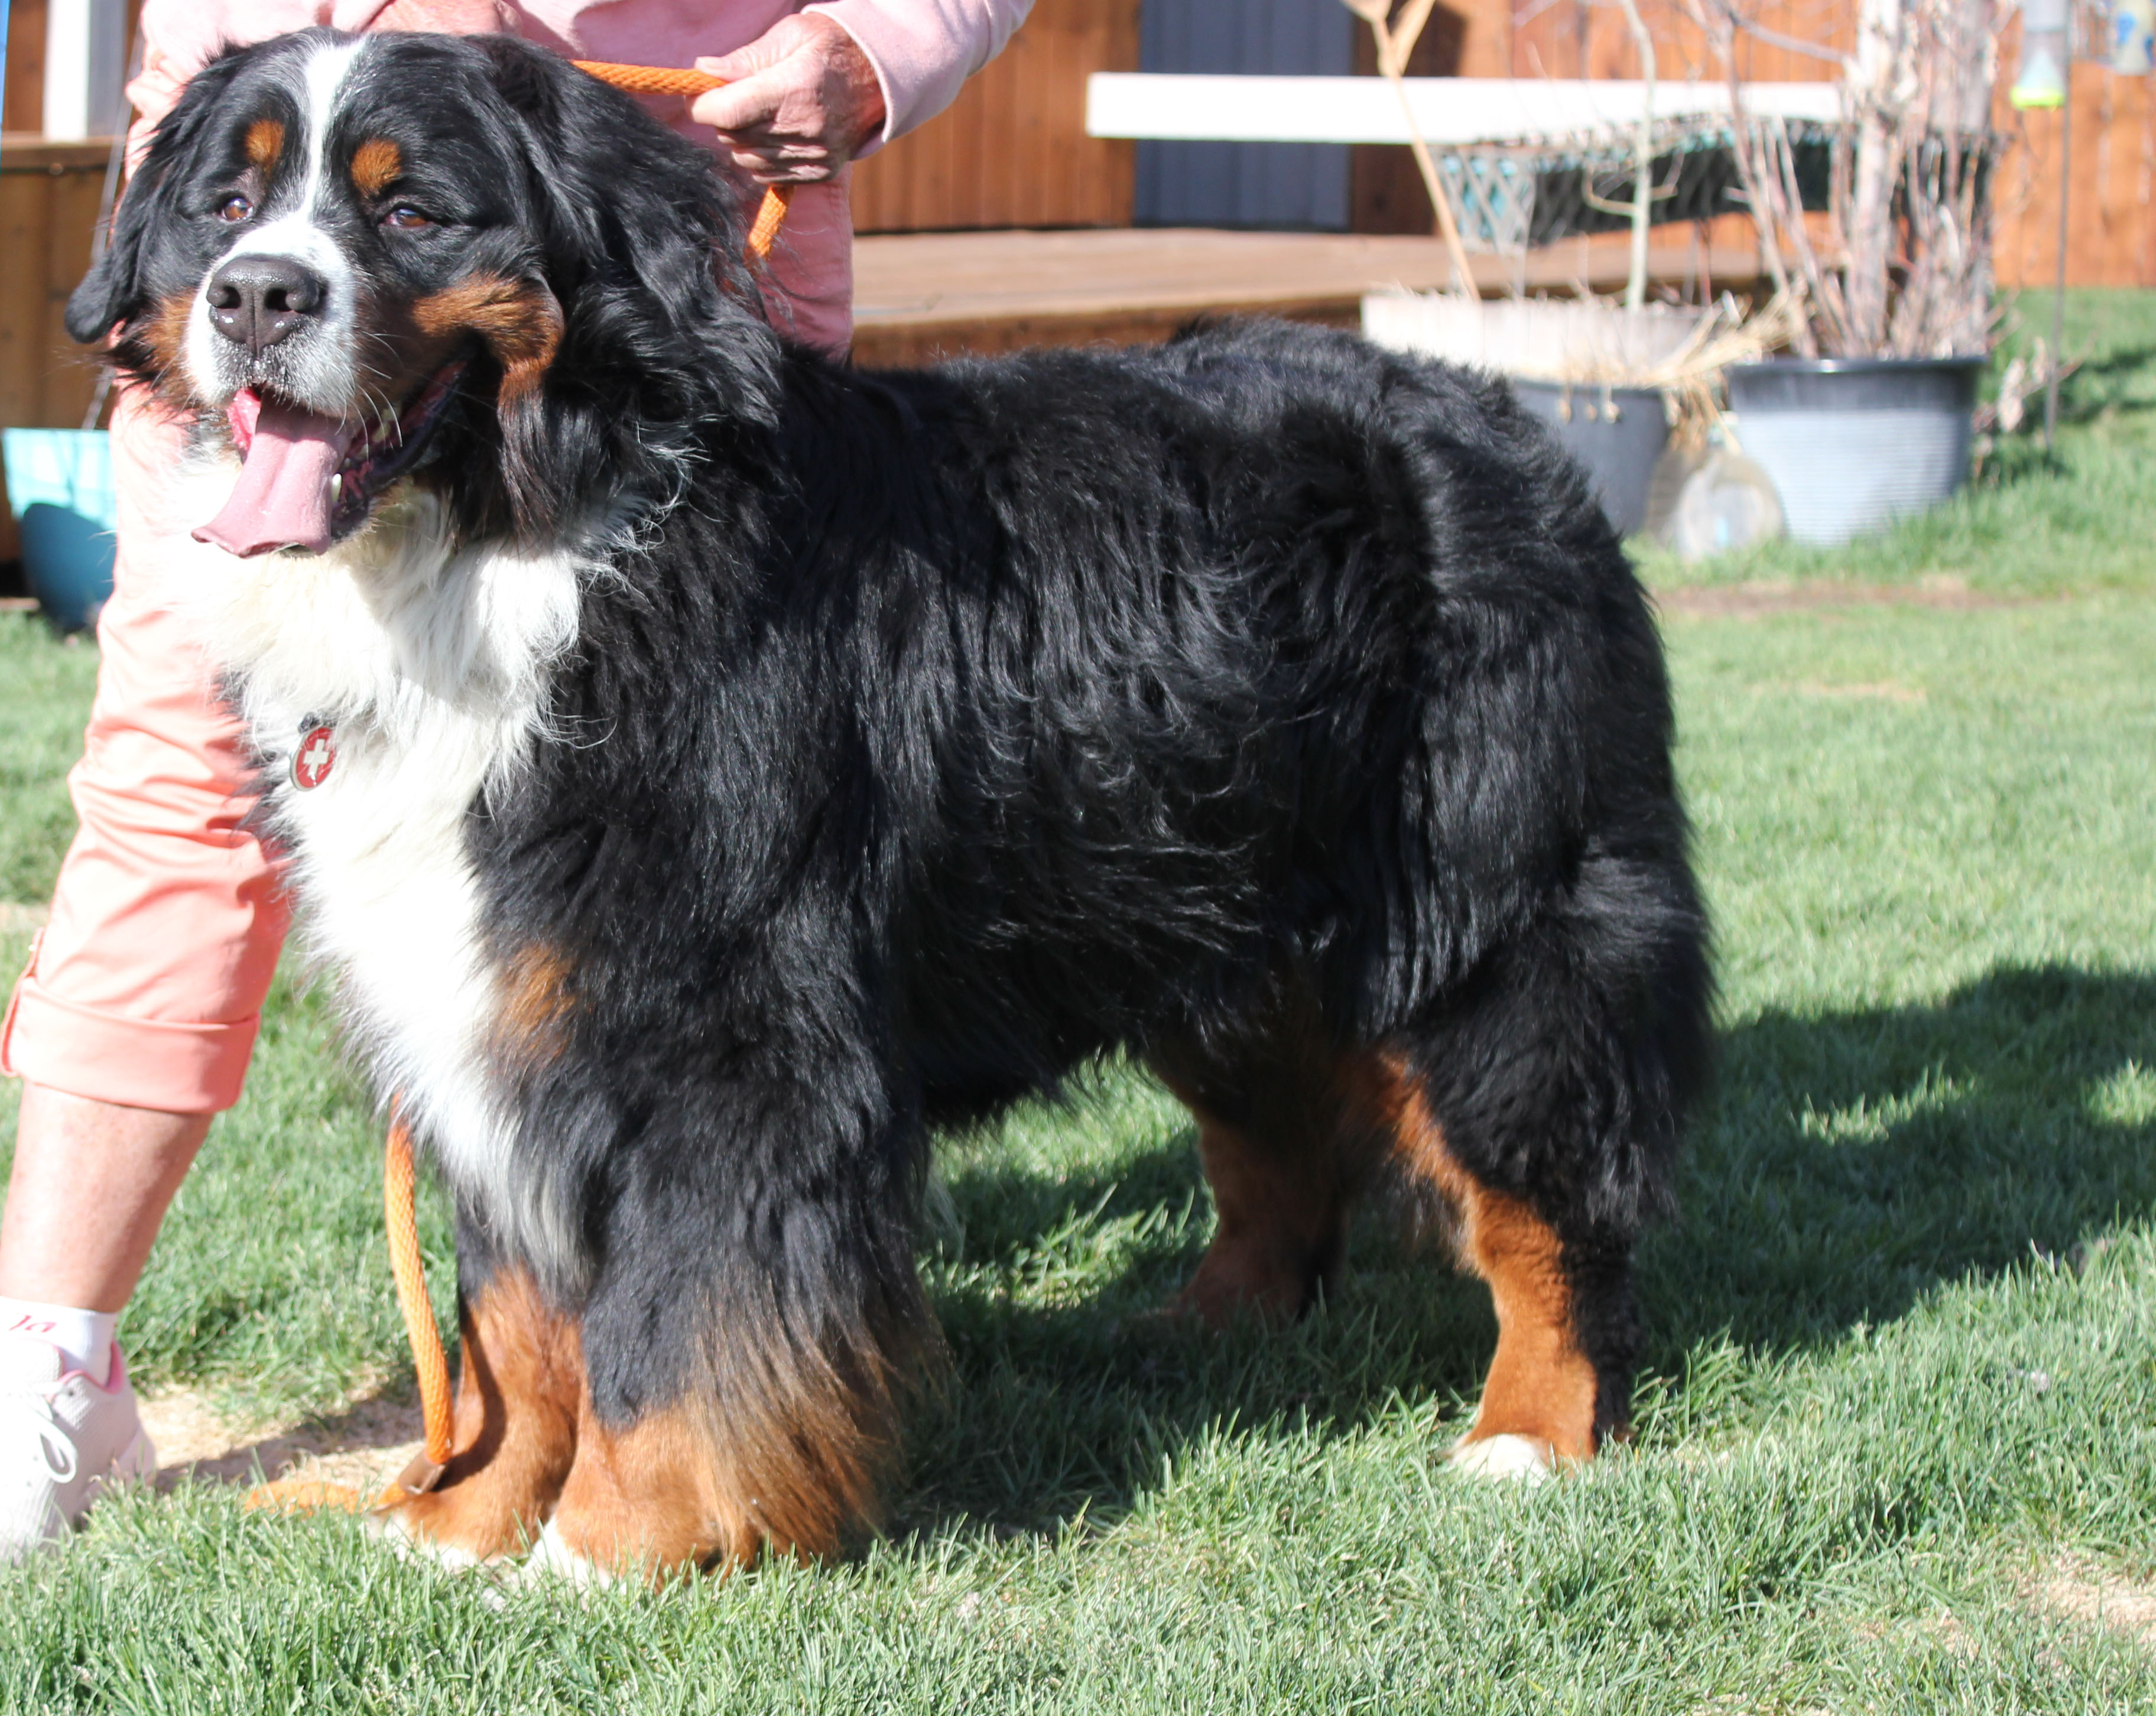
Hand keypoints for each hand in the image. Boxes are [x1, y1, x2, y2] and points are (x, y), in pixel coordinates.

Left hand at [691, 13, 886, 185]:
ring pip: (746, 160)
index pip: (727, 112)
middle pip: (733, 137)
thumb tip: (703, 71)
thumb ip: (745, 58)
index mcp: (794, 90)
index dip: (701, 105)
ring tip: (758, 114)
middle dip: (723, 117)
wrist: (882, 77)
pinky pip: (767, 175)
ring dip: (740, 139)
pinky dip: (760, 157)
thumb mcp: (791, 35)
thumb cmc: (831, 47)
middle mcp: (805, 130)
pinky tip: (773, 134)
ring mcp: (814, 157)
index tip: (697, 94)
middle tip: (734, 95)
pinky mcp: (819, 173)